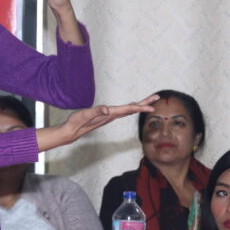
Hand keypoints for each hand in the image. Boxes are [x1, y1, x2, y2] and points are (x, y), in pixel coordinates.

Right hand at [37, 96, 158, 151]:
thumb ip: (96, 112)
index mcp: (109, 115)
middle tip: (157, 97)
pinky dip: (131, 107)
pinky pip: (123, 111)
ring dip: (140, 105)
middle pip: (132, 109)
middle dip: (145, 104)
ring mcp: (110, 117)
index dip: (141, 108)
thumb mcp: (85, 115)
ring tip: (149, 101)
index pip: (128, 110)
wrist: (71, 131)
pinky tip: (132, 106)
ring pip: (129, 110)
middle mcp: (112, 116)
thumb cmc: (77, 122)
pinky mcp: (106, 116)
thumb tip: (107, 110)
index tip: (152, 107)